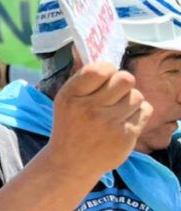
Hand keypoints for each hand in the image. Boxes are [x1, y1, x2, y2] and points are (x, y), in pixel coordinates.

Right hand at [48, 62, 151, 177]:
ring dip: (130, 99)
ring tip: (118, 109)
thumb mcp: (65, 99)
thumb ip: (81, 76)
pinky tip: (125, 119)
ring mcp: (109, 124)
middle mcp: (90, 109)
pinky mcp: (126, 136)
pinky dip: (138, 112)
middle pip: (125, 79)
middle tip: (116, 91)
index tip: (105, 77)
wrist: (72, 162)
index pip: (100, 70)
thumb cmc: (70, 124)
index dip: (108, 69)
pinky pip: (145, 110)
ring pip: (137, 95)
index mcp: (72, 96)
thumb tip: (87, 48)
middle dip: (123, 82)